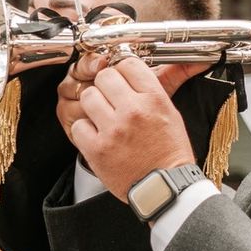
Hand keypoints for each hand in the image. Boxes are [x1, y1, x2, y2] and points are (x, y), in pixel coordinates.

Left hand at [66, 56, 197, 201]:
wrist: (165, 187)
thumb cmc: (169, 151)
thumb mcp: (171, 113)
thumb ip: (153, 88)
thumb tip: (140, 65)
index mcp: (154, 99)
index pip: (128, 63)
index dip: (122, 70)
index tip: (121, 79)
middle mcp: (133, 111)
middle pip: (104, 76)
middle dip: (105, 85)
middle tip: (110, 98)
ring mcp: (113, 130)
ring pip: (88, 97)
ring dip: (93, 105)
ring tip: (102, 117)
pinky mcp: (97, 149)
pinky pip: (78, 125)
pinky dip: (85, 131)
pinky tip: (97, 136)